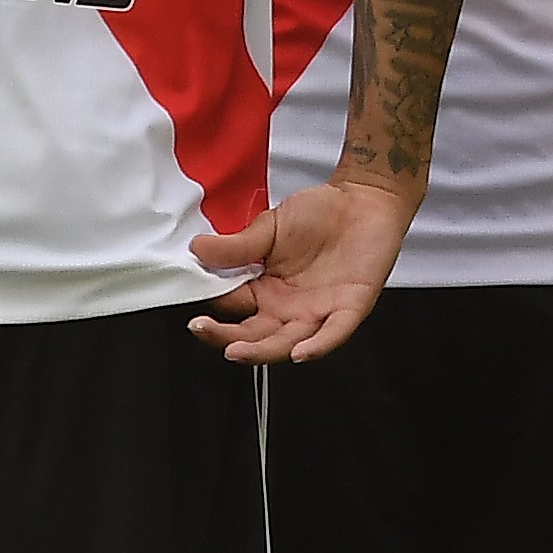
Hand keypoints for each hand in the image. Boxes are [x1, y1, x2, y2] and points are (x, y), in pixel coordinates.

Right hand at [183, 177, 419, 363]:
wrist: (362, 200)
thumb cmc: (317, 213)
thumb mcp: (269, 227)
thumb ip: (237, 245)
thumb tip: (195, 249)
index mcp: (265, 292)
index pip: (231, 308)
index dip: (211, 306)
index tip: (189, 297)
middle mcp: (287, 310)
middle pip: (253, 335)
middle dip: (226, 338)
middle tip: (201, 329)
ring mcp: (317, 313)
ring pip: (286, 342)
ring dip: (261, 351)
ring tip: (235, 351)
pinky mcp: (349, 309)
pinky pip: (332, 334)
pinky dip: (316, 345)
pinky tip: (299, 352)